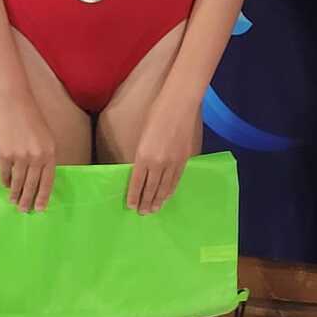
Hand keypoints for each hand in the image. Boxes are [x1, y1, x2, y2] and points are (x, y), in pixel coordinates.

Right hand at [0, 89, 56, 212]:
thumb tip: (39, 176)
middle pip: (32, 184)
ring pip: (18, 182)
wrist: (14, 102)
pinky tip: (6, 186)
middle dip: (28, 199)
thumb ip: (44, 155)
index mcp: (50, 151)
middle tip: (24, 211)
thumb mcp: (45, 136)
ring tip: (14, 202)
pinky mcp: (3, 154)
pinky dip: (5, 181)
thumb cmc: (31, 118)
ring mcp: (19, 156)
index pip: (48, 180)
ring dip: (15, 194)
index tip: (41, 208)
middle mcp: (36, 156)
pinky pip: (4, 173)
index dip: (44, 196)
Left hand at [126, 88, 199, 214]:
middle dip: (146, 202)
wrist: (180, 103)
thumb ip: (142, 154)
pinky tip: (168, 195)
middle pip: (151, 188)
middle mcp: (158, 162)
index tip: (131, 206)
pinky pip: (177, 178)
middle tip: (143, 213)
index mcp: (143, 156)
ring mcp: (173, 161)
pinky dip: (171, 189)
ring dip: (159, 199)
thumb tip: (142, 169)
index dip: (134, 196)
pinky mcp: (185, 157)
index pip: (137, 183)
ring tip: (155, 209)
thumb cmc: (156, 113)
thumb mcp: (143, 136)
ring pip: (165, 186)